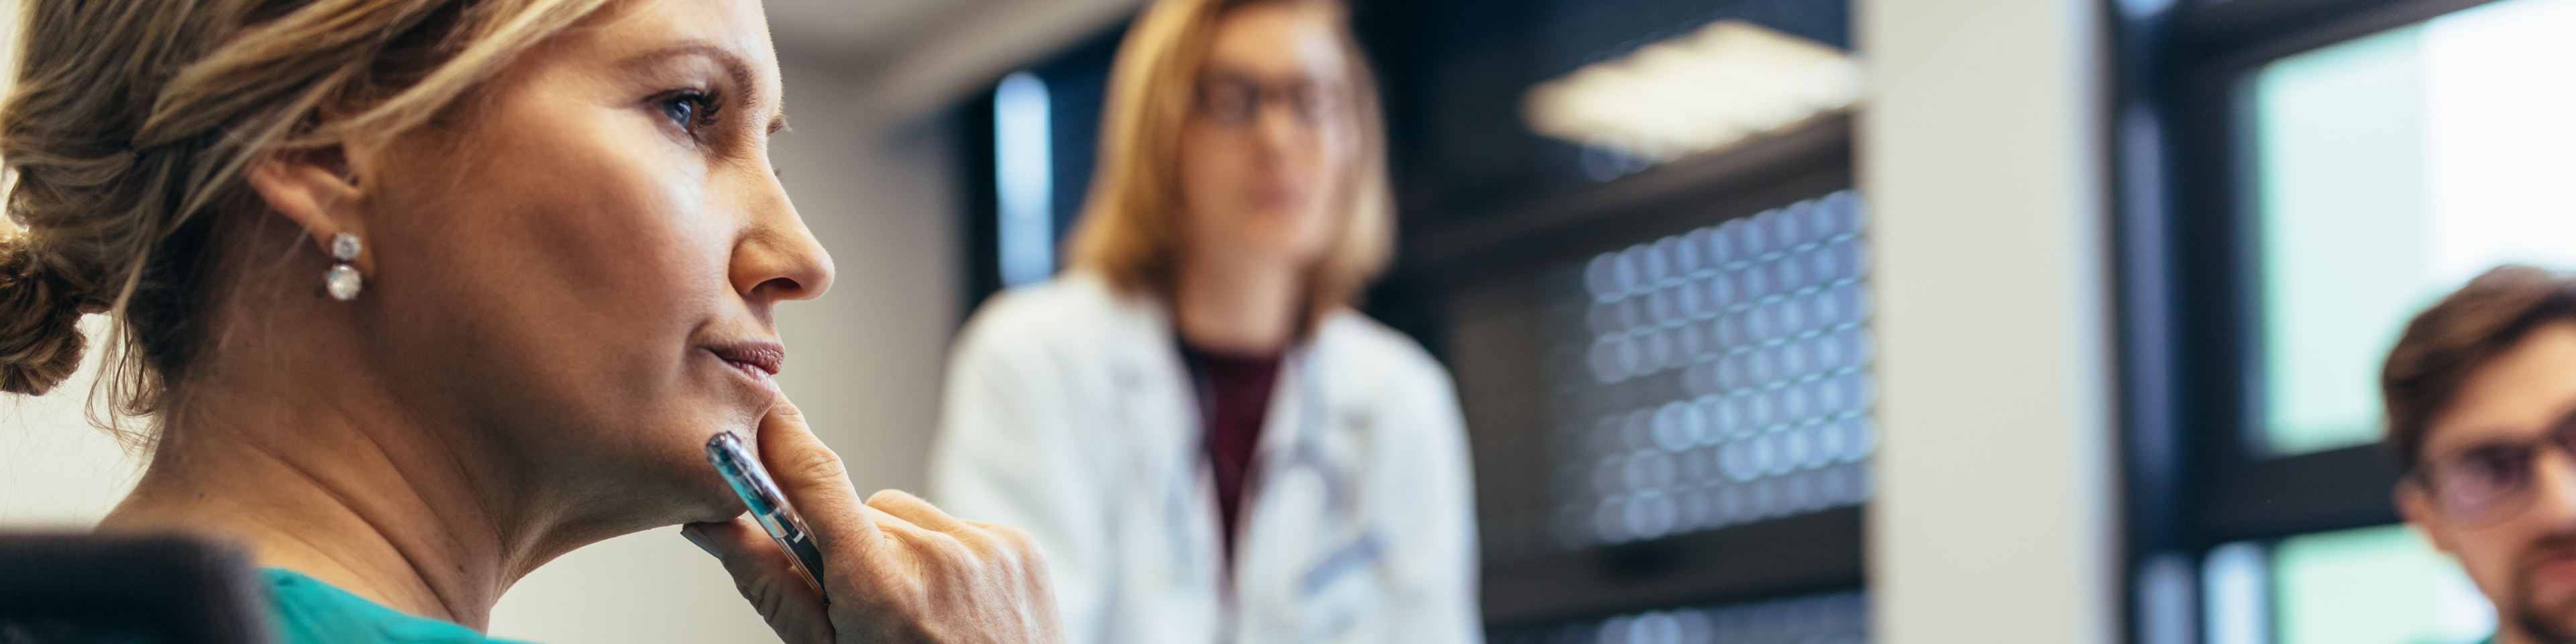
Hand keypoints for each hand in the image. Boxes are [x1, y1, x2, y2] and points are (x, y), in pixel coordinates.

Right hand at [683, 397, 1066, 643]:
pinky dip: (949, 557)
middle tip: (864, 602)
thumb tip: (713, 527)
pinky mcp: (1019, 546)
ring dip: (902, 549)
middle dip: (851, 546)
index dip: (785, 444)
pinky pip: (959, 527)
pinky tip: (956, 604)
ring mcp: (986, 549)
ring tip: (916, 607)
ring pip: (910, 516)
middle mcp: (937, 559)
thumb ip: (772, 586)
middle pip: (862, 512)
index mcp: (879, 589)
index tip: (765, 417)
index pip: (817, 484)